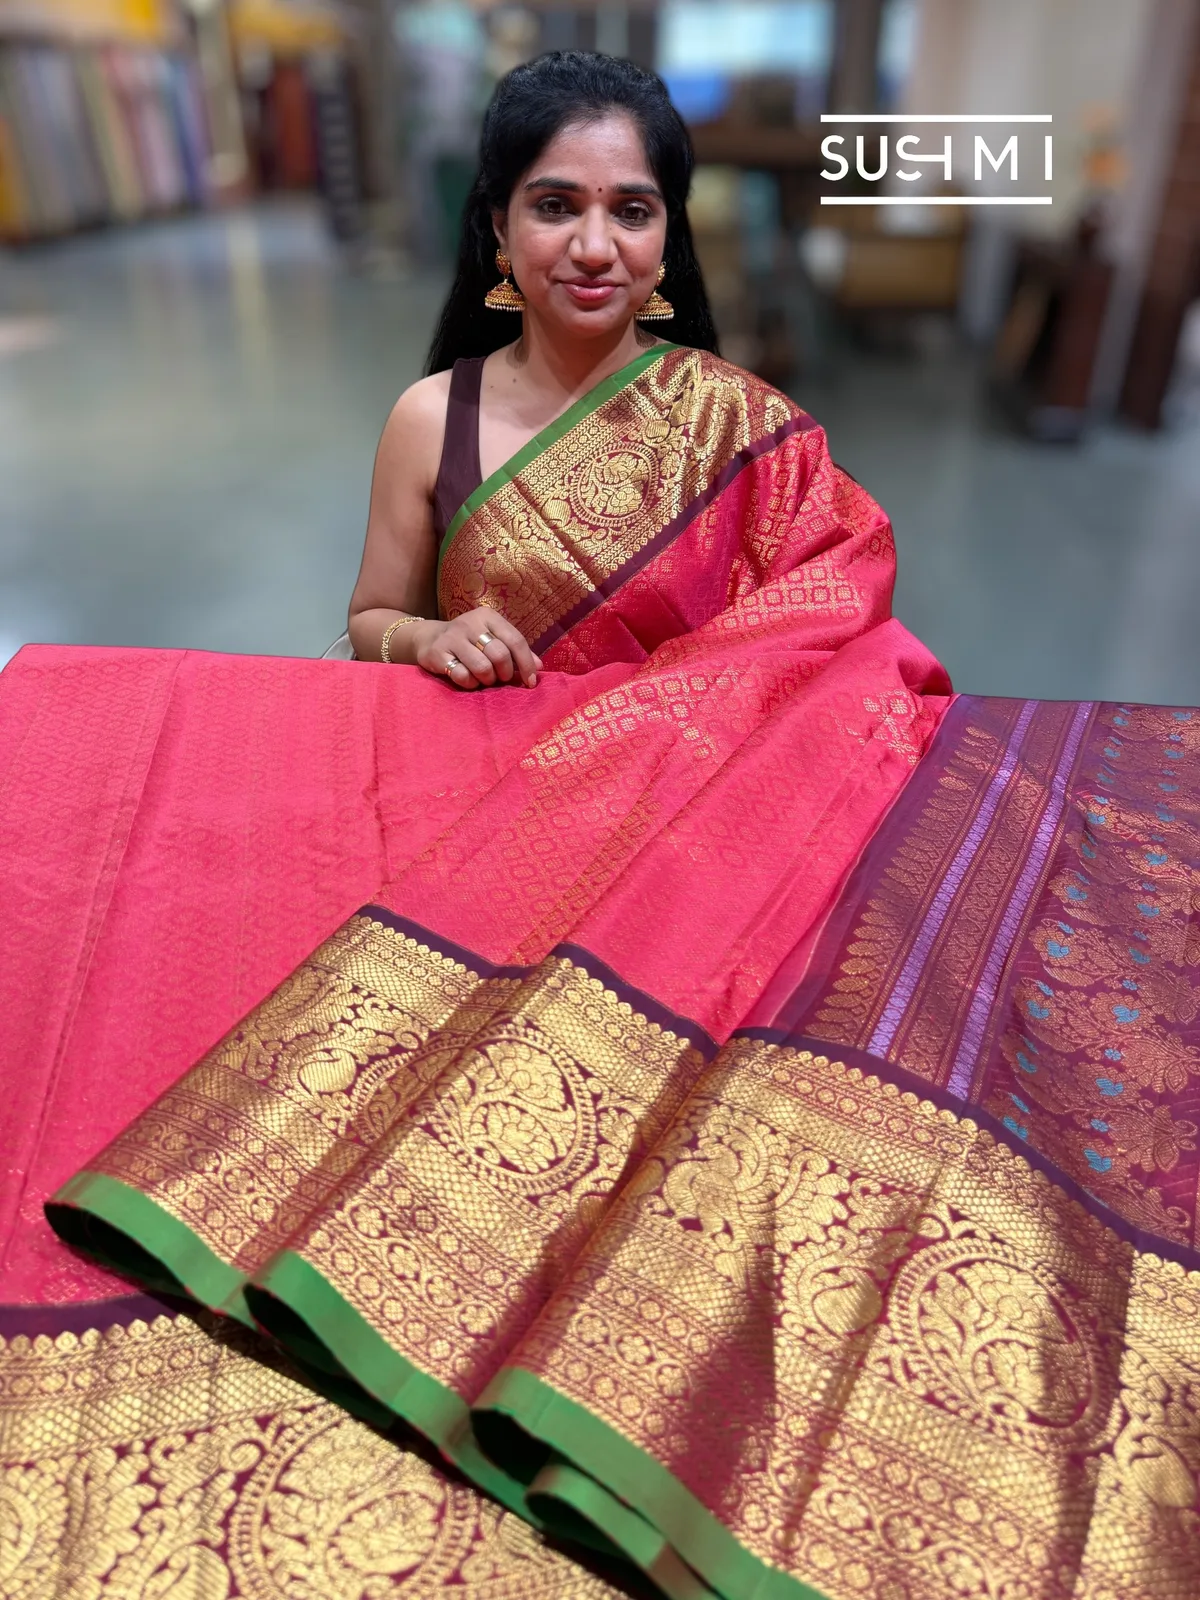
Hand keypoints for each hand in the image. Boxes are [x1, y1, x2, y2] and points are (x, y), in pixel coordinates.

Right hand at [414, 608, 541, 688]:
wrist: (430, 639)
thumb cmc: (470, 641)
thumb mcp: (493, 638)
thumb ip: (515, 651)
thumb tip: (539, 667)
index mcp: (488, 617)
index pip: (515, 640)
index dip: (526, 663)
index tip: (530, 682)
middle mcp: (470, 623)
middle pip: (500, 655)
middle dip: (505, 673)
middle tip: (501, 678)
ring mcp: (452, 638)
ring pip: (482, 667)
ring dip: (487, 680)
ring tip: (484, 678)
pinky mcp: (437, 653)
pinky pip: (462, 676)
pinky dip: (470, 683)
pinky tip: (468, 679)